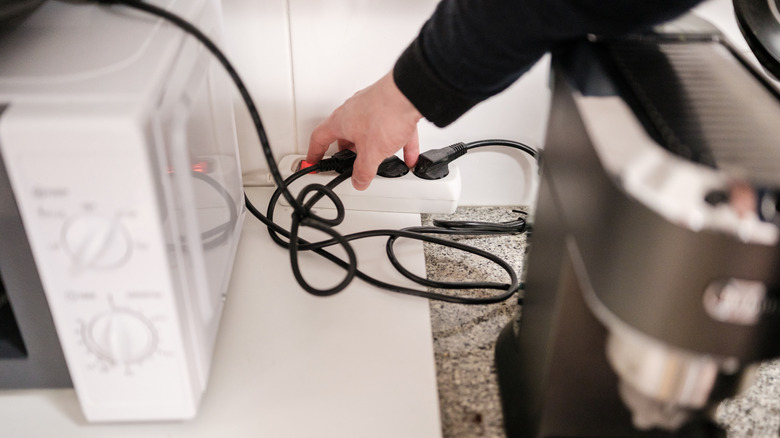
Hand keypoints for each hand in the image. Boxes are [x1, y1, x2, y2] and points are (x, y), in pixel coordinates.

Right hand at [307, 72, 422, 189]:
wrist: (410, 93)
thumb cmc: (385, 114)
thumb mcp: (371, 153)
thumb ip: (363, 171)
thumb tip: (359, 181)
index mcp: (340, 121)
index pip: (319, 138)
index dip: (314, 153)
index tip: (313, 161)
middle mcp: (353, 111)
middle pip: (345, 134)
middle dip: (348, 150)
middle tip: (350, 162)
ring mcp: (372, 107)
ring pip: (369, 130)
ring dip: (375, 146)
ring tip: (381, 159)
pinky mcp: (392, 107)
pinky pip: (393, 129)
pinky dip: (398, 143)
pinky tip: (408, 155)